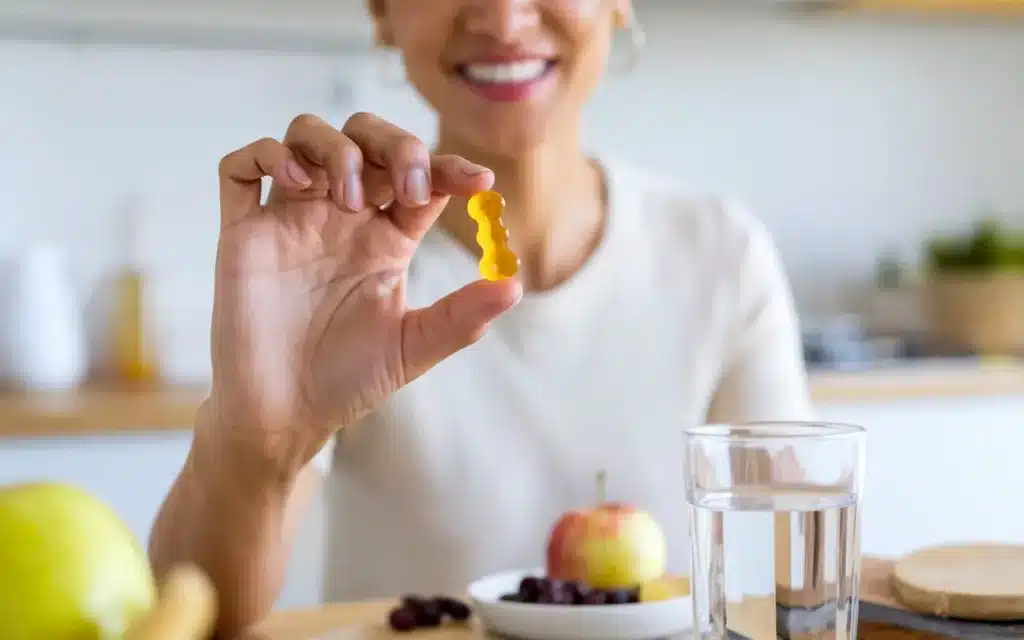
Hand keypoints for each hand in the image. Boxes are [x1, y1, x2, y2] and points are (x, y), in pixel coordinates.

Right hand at [205, 113, 521, 478]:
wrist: (285, 414)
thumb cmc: (349, 381)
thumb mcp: (413, 346)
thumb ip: (463, 315)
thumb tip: (516, 286)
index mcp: (386, 237)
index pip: (422, 178)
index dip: (450, 168)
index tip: (480, 184)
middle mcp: (340, 217)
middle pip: (367, 137)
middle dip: (394, 144)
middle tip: (408, 186)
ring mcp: (291, 218)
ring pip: (306, 135)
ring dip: (335, 148)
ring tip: (347, 197)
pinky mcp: (243, 230)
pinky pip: (241, 167)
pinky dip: (266, 155)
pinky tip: (295, 183)